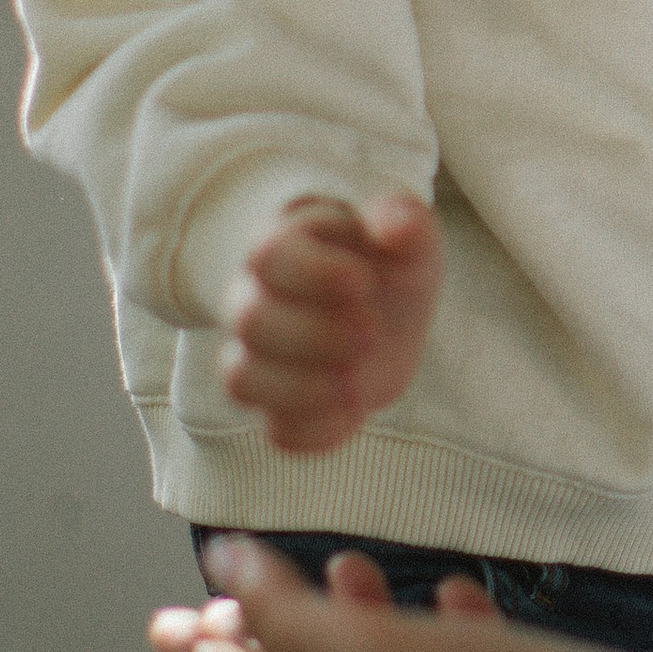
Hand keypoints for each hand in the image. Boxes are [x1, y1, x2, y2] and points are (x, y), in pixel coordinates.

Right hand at [223, 192, 442, 453]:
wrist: (386, 308)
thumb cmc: (389, 260)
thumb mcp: (408, 233)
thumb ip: (404, 219)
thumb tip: (390, 226)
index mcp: (283, 247)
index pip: (269, 257)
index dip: (314, 274)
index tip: (363, 283)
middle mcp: (255, 301)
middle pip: (252, 322)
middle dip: (316, 336)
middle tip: (370, 334)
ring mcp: (259, 358)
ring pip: (244, 381)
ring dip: (306, 389)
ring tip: (358, 382)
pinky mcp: (282, 406)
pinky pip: (278, 432)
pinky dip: (318, 430)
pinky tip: (357, 409)